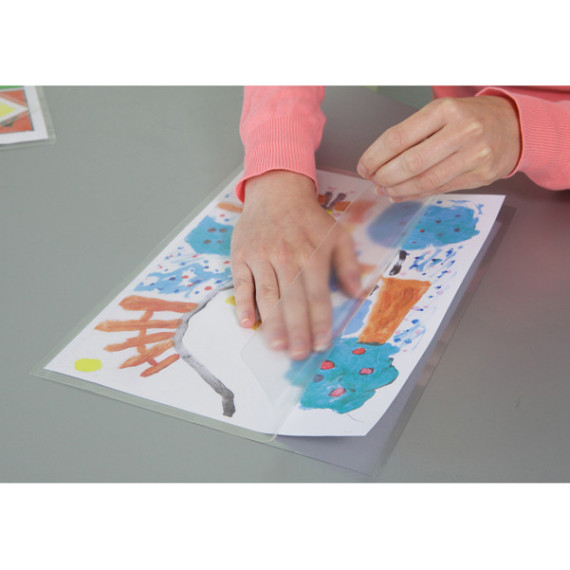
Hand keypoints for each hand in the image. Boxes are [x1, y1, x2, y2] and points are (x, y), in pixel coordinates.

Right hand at [230, 170, 361, 359]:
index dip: (320, 322)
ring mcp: (262, 257)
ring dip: (272, 322)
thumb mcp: (337, 235)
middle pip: (292, 300)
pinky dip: (243, 303)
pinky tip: (247, 323)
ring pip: (267, 295)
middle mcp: (287, 258)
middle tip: (298, 354)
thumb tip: (358, 294)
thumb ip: (348, 265)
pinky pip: (241, 283)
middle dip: (296, 330)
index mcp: (312, 255)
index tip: (322, 344)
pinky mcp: (242, 256)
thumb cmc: (308, 218)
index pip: (318, 296)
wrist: (276, 190)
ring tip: (276, 345)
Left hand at [357, 95, 521, 200]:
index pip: (399, 137)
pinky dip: (414, 194)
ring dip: (398, 189)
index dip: (375, 156)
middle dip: (385, 176)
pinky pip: (439, 189)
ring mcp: (473, 155)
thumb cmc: (469, 118)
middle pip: (411, 162)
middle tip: (373, 180)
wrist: (513, 126)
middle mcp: (461, 131)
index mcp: (445, 111)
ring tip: (384, 189)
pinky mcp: (480, 175)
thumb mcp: (442, 113)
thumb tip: (378, 161)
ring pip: (425, 180)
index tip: (364, 166)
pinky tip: (401, 194)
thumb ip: (413, 134)